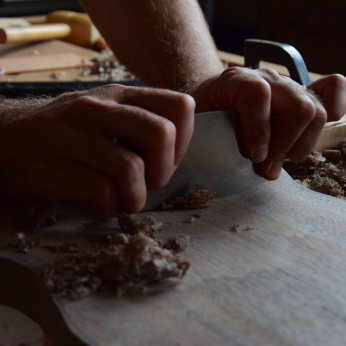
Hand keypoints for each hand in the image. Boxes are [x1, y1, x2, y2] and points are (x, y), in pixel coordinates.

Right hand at [0, 84, 194, 215]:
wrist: (6, 140)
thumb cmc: (68, 135)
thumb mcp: (106, 117)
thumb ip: (141, 125)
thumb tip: (176, 149)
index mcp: (121, 96)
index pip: (180, 106)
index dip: (183, 141)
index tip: (165, 160)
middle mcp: (100, 109)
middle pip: (161, 134)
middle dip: (163, 170)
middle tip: (148, 182)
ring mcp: (74, 136)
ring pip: (131, 169)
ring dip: (135, 197)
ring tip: (122, 199)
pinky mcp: (53, 167)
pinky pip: (101, 192)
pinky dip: (108, 207)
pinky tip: (98, 203)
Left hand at [191, 68, 345, 179]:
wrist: (210, 102)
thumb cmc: (203, 117)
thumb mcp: (197, 125)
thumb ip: (210, 135)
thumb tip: (241, 158)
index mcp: (235, 80)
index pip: (257, 95)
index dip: (259, 130)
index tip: (256, 158)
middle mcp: (266, 78)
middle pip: (298, 107)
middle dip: (283, 146)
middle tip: (265, 169)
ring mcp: (287, 86)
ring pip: (316, 112)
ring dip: (298, 146)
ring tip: (276, 161)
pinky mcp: (301, 94)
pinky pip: (333, 89)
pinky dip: (334, 108)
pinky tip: (307, 133)